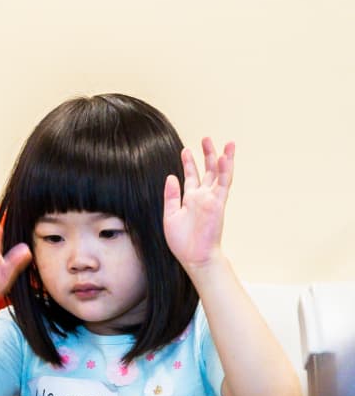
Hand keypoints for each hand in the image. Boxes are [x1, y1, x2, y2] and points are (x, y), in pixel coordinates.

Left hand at [163, 139, 234, 270]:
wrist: (194, 257)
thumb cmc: (182, 242)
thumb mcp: (170, 216)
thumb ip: (171, 196)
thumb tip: (171, 177)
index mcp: (190, 199)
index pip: (191, 177)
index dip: (189, 163)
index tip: (186, 150)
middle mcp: (202, 197)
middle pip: (207, 171)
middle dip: (207, 155)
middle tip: (205, 139)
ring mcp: (212, 199)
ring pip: (219, 174)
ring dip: (221, 158)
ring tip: (224, 143)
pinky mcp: (219, 203)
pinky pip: (223, 184)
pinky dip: (225, 170)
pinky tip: (225, 157)